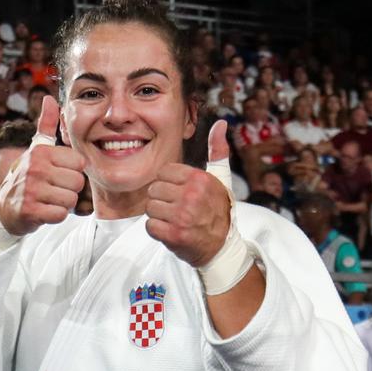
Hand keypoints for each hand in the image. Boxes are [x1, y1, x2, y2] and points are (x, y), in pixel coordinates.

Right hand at [0, 94, 84, 236]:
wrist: (5, 209)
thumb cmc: (27, 177)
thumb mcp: (36, 150)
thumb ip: (47, 125)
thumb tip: (49, 98)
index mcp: (41, 152)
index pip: (80, 163)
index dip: (73, 172)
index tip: (58, 174)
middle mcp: (35, 168)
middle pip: (78, 182)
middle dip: (69, 189)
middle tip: (53, 190)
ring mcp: (31, 189)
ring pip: (71, 200)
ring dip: (63, 204)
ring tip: (49, 200)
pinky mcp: (30, 210)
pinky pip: (60, 214)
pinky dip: (55, 216)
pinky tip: (44, 210)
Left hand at [145, 120, 232, 265]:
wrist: (221, 247)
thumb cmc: (218, 211)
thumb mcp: (221, 179)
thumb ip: (217, 151)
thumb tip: (221, 123)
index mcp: (199, 179)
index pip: (164, 172)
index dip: (168, 184)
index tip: (180, 193)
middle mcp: (191, 195)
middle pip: (154, 190)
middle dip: (161, 200)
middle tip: (176, 209)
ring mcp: (182, 216)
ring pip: (150, 208)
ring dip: (158, 216)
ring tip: (174, 220)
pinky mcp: (174, 235)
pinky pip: (150, 226)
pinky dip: (157, 231)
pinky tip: (170, 231)